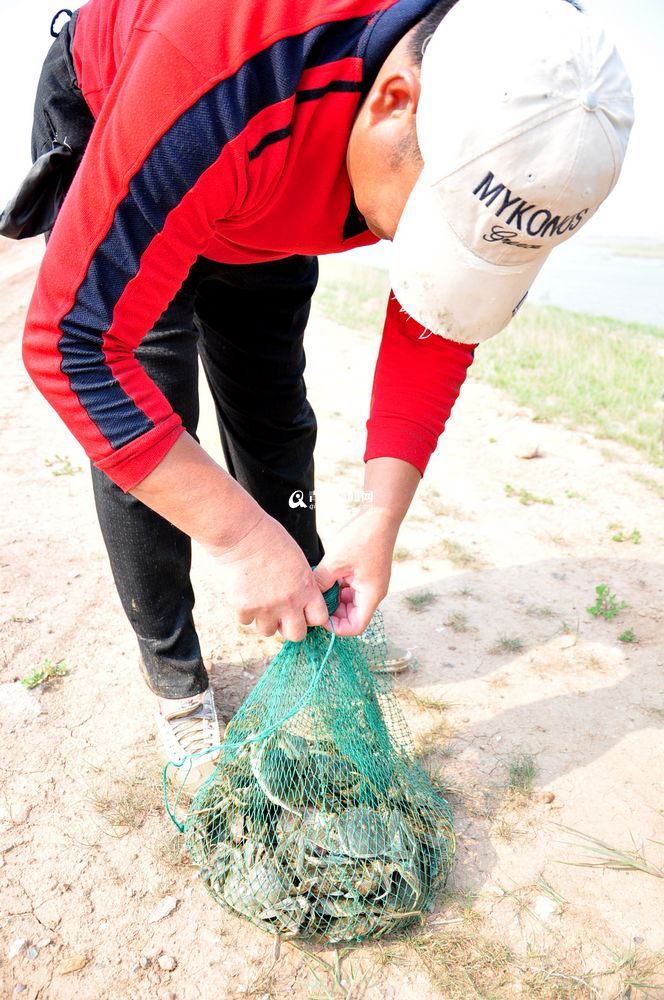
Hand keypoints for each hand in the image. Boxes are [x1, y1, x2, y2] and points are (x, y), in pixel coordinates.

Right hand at [214, 512, 328, 640]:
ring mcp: (266, 608)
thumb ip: (303, 585)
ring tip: (260, 600)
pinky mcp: (244, 608)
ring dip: (265, 620)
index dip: (311, 617)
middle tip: (282, 615)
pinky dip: (245, 612)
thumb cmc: (271, 541)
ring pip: (268, 631)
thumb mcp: (299, 562)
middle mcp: (289, 603)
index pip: (319, 619)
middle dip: (289, 627)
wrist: (243, 535)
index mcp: (306, 589)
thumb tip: (303, 604)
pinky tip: (246, 593)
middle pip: (296, 635)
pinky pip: (246, 622)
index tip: (303, 611)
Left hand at [313, 506, 399, 635]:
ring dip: (333, 598)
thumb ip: (321, 582)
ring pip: (349, 601)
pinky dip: (337, 586)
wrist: (379, 513)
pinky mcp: (366, 573)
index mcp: (371, 595)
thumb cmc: (361, 537)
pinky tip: (325, 575)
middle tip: (314, 601)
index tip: (319, 616)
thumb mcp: (335, 562)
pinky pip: (350, 588)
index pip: (355, 627)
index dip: (336, 627)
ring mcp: (370, 582)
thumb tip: (308, 596)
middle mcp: (373, 592)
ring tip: (318, 586)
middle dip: (332, 612)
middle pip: (351, 615)